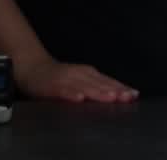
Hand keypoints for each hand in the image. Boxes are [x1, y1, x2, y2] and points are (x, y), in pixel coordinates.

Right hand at [17, 58, 138, 102]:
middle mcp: (80, 74)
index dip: (122, 88)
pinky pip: (63, 91)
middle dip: (115, 91)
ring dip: (99, 92)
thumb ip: (97, 87)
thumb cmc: (59, 78)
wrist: (32, 68)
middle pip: (101, 84)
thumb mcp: (81, 80)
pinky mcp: (52, 85)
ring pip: (85, 86)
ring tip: (111, 98)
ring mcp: (67, 79)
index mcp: (89, 73)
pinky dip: (72, 94)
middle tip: (128, 97)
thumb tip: (118, 95)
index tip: (134, 94)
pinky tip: (80, 99)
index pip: (109, 81)